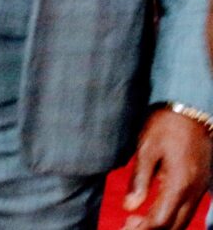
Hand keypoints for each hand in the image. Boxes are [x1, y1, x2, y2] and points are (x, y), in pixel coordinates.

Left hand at [123, 106, 212, 229]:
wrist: (190, 107)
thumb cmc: (165, 125)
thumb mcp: (146, 149)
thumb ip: (139, 181)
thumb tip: (129, 206)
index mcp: (179, 183)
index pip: (161, 220)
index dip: (142, 228)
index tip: (125, 226)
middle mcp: (194, 190)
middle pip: (175, 225)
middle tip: (127, 226)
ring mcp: (200, 187)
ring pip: (184, 219)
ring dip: (162, 225)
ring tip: (136, 221)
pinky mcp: (201, 183)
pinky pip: (188, 208)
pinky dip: (172, 215)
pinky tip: (152, 209)